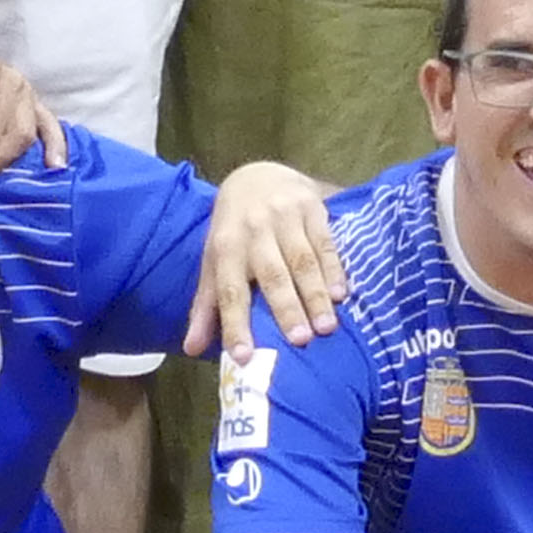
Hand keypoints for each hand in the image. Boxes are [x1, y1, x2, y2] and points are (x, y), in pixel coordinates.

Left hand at [187, 158, 346, 351]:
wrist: (257, 175)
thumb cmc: (233, 230)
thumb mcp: (214, 262)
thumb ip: (205, 307)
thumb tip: (191, 350)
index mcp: (225, 248)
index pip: (229, 292)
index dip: (235, 324)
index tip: (243, 356)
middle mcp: (254, 231)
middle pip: (272, 275)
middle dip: (286, 308)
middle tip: (300, 341)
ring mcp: (284, 217)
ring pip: (303, 261)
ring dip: (316, 294)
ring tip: (326, 327)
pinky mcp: (311, 207)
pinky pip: (325, 242)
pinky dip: (334, 269)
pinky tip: (341, 294)